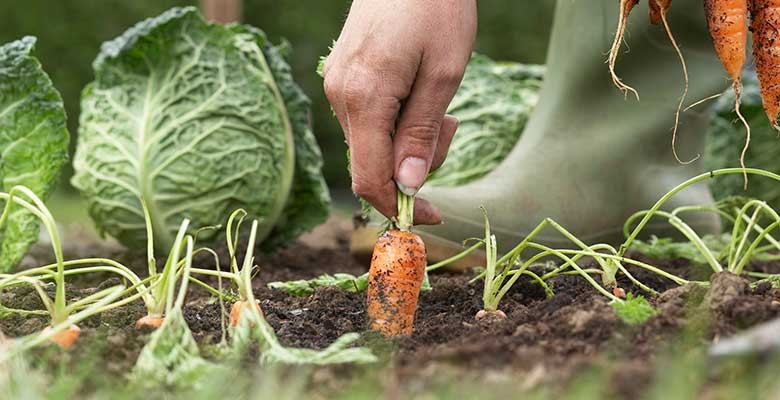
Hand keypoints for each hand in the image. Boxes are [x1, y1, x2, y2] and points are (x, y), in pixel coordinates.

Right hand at [323, 0, 476, 223]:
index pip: (369, 178)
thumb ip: (421, 133)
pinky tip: (416, 90)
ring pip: (371, 142)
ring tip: (438, 102)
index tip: (430, 217)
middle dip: (415, 161)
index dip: (399, 206)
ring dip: (408, 138)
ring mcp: (337, 84)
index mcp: (363, 99)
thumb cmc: (436, 9)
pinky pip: (368, 119)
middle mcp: (339, 96)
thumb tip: (407, 186)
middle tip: (449, 124)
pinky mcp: (343, 75)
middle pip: (372, 162)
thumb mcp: (443, 75)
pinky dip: (396, 120)